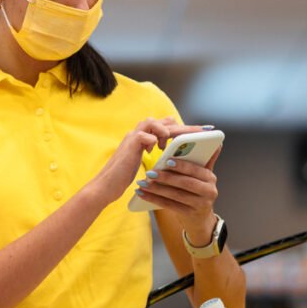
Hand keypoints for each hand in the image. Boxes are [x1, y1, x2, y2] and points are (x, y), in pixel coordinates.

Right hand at [89, 117, 203, 205]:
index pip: (165, 126)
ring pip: (152, 122)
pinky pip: (144, 136)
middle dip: (183, 127)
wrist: (105, 186)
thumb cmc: (124, 176)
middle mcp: (137, 133)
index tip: (200, 132)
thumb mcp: (145, 163)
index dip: (182, 128)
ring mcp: (132, 137)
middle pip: (163, 121)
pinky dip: (153, 141)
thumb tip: (176, 154)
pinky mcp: (129, 145)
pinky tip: (156, 150)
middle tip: (201, 132)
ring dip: (167, 130)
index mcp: (142, 137)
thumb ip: (156, 154)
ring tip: (178, 142)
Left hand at [135, 145, 221, 236]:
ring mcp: (200, 205)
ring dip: (157, 189)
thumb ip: (206, 160)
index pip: (196, 170)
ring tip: (143, 183)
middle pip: (185, 183)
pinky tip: (143, 194)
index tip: (167, 160)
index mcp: (210, 178)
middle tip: (150, 172)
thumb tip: (217, 143)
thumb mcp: (204, 177)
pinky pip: (169, 205)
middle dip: (166, 177)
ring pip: (176, 195)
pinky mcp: (189, 215)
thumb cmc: (198, 192)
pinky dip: (154, 199)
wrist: (200, 219)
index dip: (182, 165)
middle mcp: (209, 192)